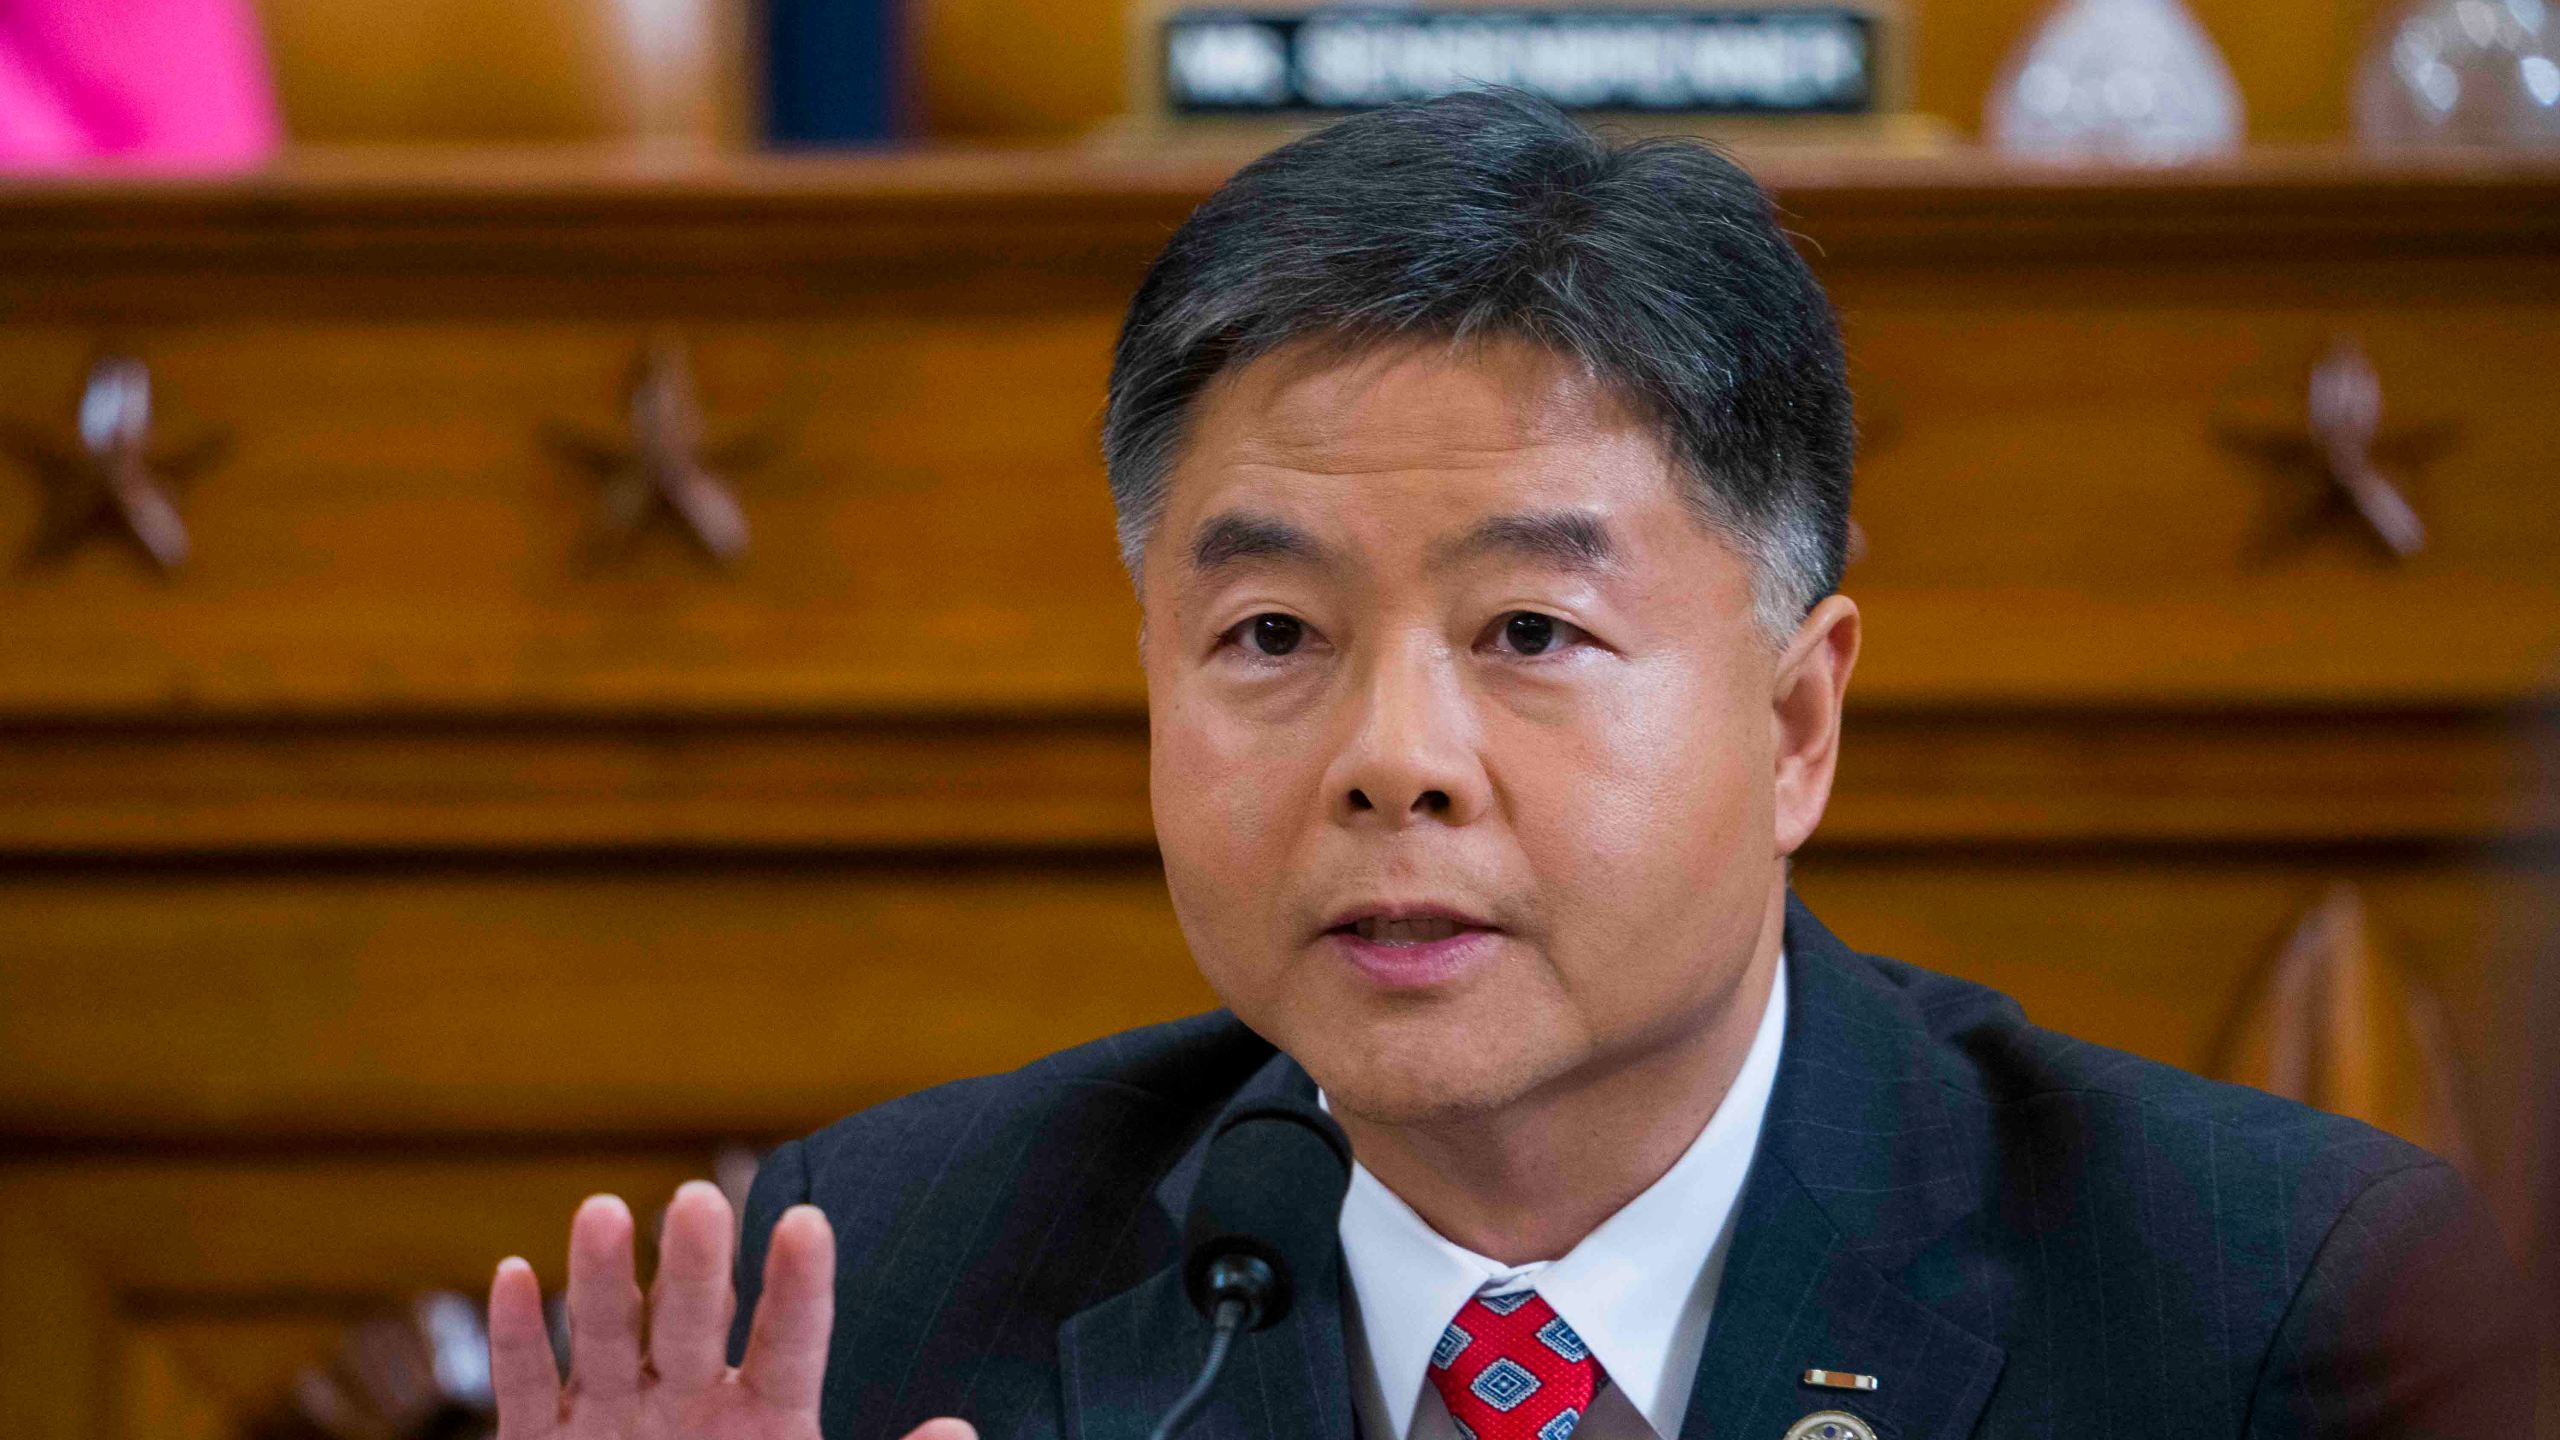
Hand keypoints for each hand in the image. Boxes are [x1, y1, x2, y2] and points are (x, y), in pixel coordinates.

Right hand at [491, 1181, 973, 1439]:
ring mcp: (613, 1419)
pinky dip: (517, 1338)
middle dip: (695, 1266)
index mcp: (768, 1420)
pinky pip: (528, 1389)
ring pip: (607, 1339)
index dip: (798, 1289)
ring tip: (601, 1210)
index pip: (791, 1345)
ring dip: (600, 1281)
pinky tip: (514, 1274)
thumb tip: (959, 1431)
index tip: (808, 1222)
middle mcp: (690, 1402)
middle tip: (700, 1197)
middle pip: (694, 1323)